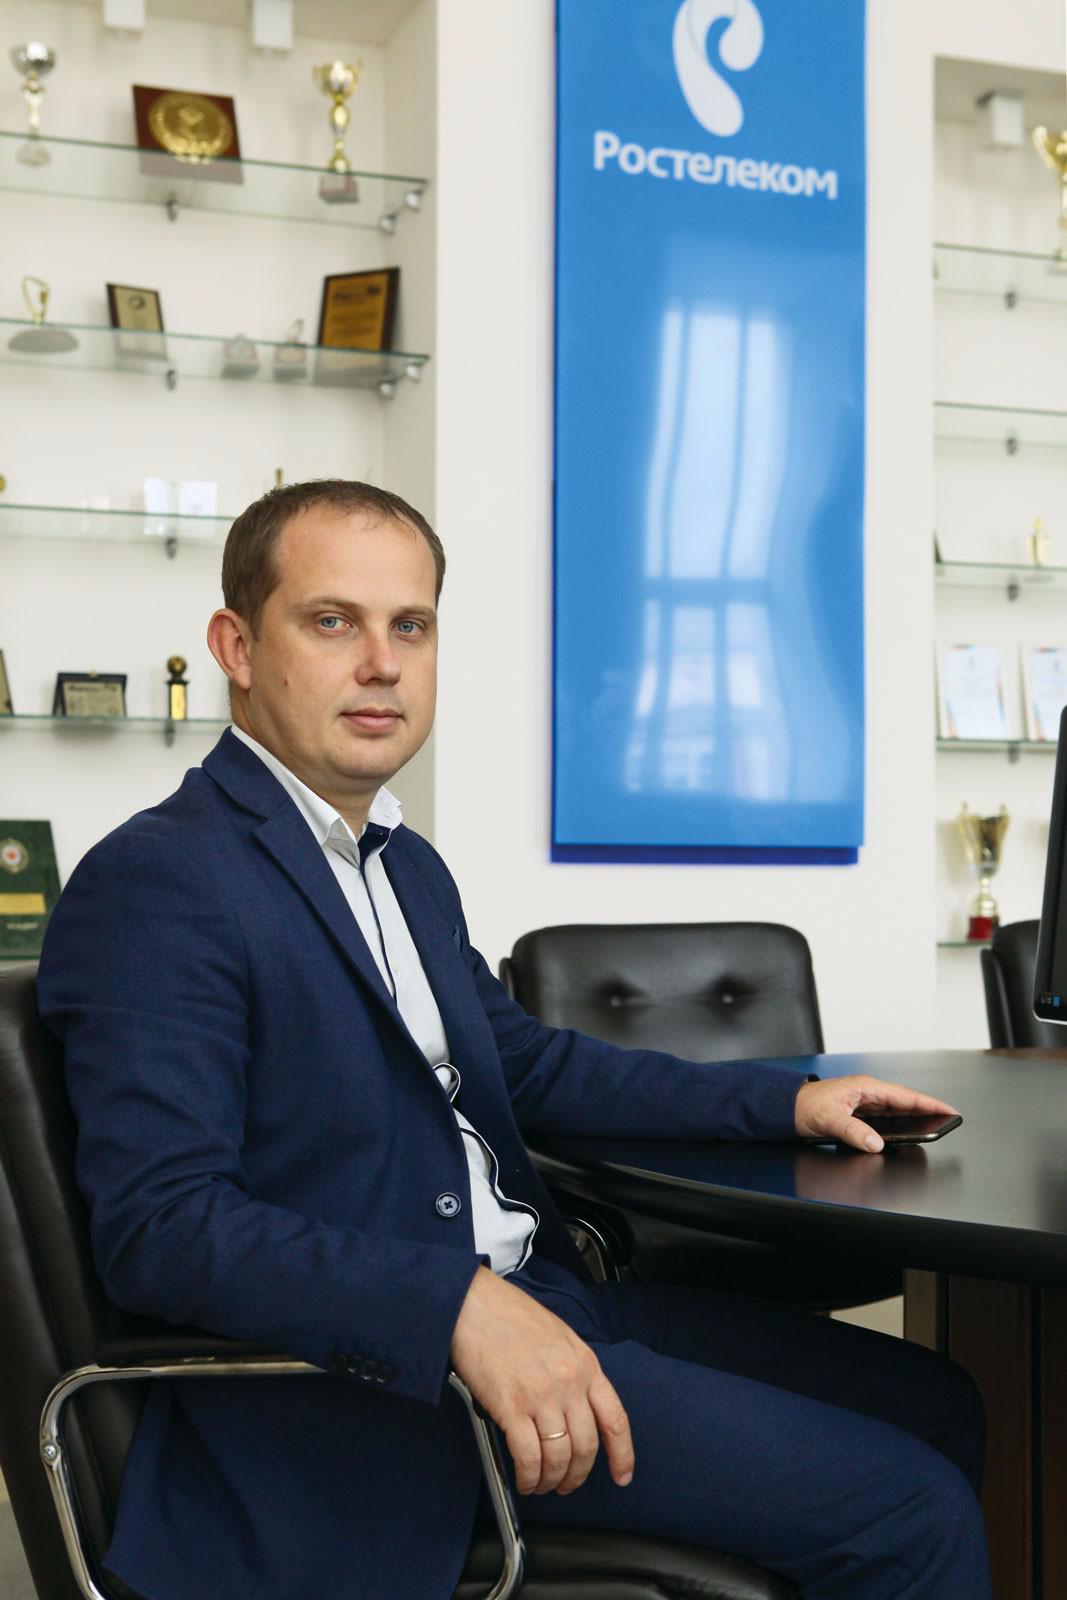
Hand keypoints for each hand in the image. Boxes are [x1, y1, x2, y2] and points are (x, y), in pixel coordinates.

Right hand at [450, 1265, 633, 1495]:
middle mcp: (569, 1382)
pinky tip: (524, 1480)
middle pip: (586, 1447)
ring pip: (558, 1457)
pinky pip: (529, 1457)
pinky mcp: (511, 1407)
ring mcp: (541, 1395)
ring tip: (540, 1484)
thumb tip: (575, 1408)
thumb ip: (573, 1371)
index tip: (622, 1476)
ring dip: (551, 1480)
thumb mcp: (559, 1337)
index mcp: (585, 1364)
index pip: (615, 1419)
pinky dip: (528, 1477)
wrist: (473, 1304)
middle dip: (577, 1475)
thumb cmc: (509, 1315)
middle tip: (566, 1484)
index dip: (623, 1455)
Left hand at [794, 1075, 958, 1152]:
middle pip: (905, 1103)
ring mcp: (864, 1103)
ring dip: (914, 1119)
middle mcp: (867, 1093)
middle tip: (948, 1121)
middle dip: (927, 1111)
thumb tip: (876, 1143)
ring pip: (896, 1112)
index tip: (948, 1109)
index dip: (928, 1103)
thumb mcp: (829, 1119)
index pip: (904, 1096)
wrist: (785, 1107)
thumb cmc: (804, 1105)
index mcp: (865, 1087)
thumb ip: (853, 1131)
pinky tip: (906, 1134)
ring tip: (933, 1128)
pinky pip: (886, 1119)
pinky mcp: (859, 1113)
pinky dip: (898, 1126)